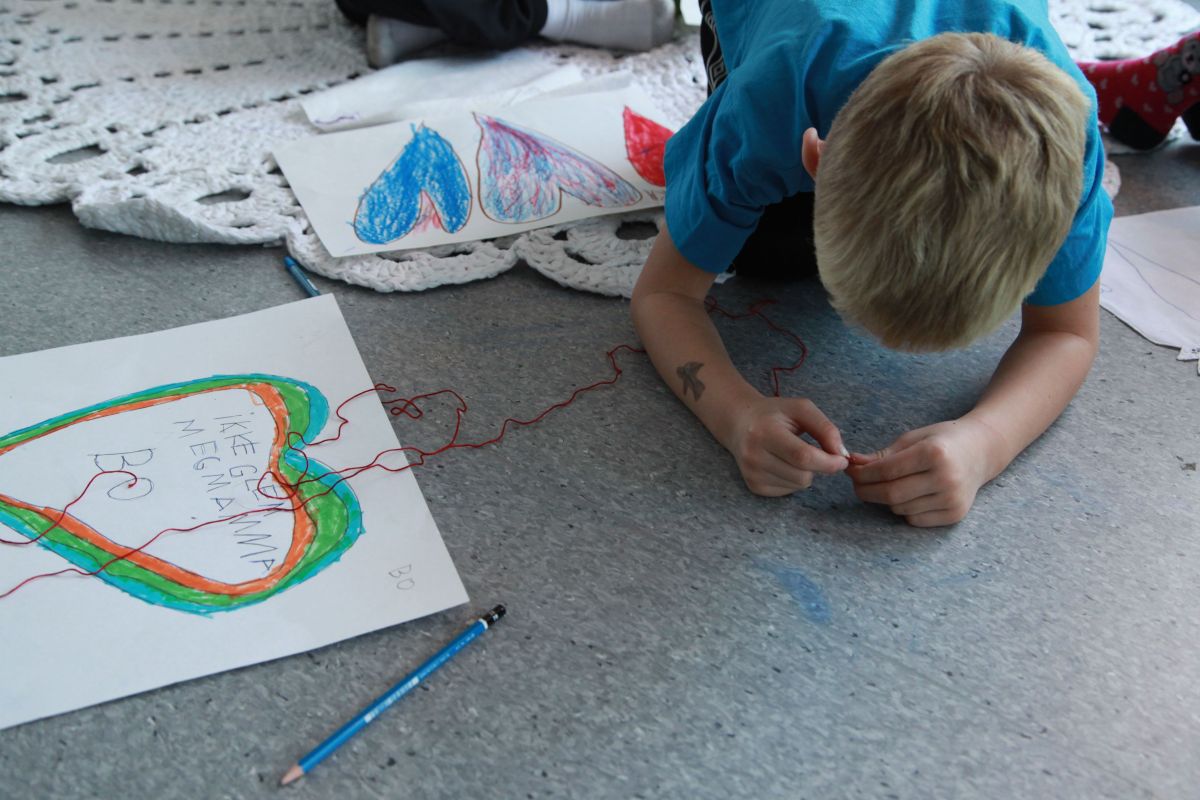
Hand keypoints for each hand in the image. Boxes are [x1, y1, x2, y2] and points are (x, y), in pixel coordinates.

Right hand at [728, 397, 849, 496]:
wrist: (740, 423)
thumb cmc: (774, 414)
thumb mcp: (801, 409)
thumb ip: (825, 428)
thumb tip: (841, 455)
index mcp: (764, 432)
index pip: (802, 456)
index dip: (828, 462)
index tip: (842, 460)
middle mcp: (753, 456)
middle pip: (802, 475)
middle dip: (819, 466)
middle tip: (816, 451)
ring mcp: (752, 474)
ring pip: (798, 485)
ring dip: (806, 472)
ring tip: (794, 454)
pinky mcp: (754, 486)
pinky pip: (789, 490)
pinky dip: (794, 479)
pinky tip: (783, 463)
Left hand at [846, 419, 999, 526]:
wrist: (982, 451)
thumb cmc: (943, 441)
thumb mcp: (913, 439)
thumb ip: (883, 455)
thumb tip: (852, 464)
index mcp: (934, 454)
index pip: (886, 471)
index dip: (863, 474)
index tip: (851, 471)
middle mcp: (946, 478)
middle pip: (891, 494)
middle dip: (866, 490)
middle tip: (857, 484)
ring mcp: (952, 499)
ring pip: (900, 509)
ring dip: (885, 500)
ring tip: (886, 485)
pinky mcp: (954, 515)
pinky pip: (914, 519)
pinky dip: (903, 509)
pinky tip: (908, 495)